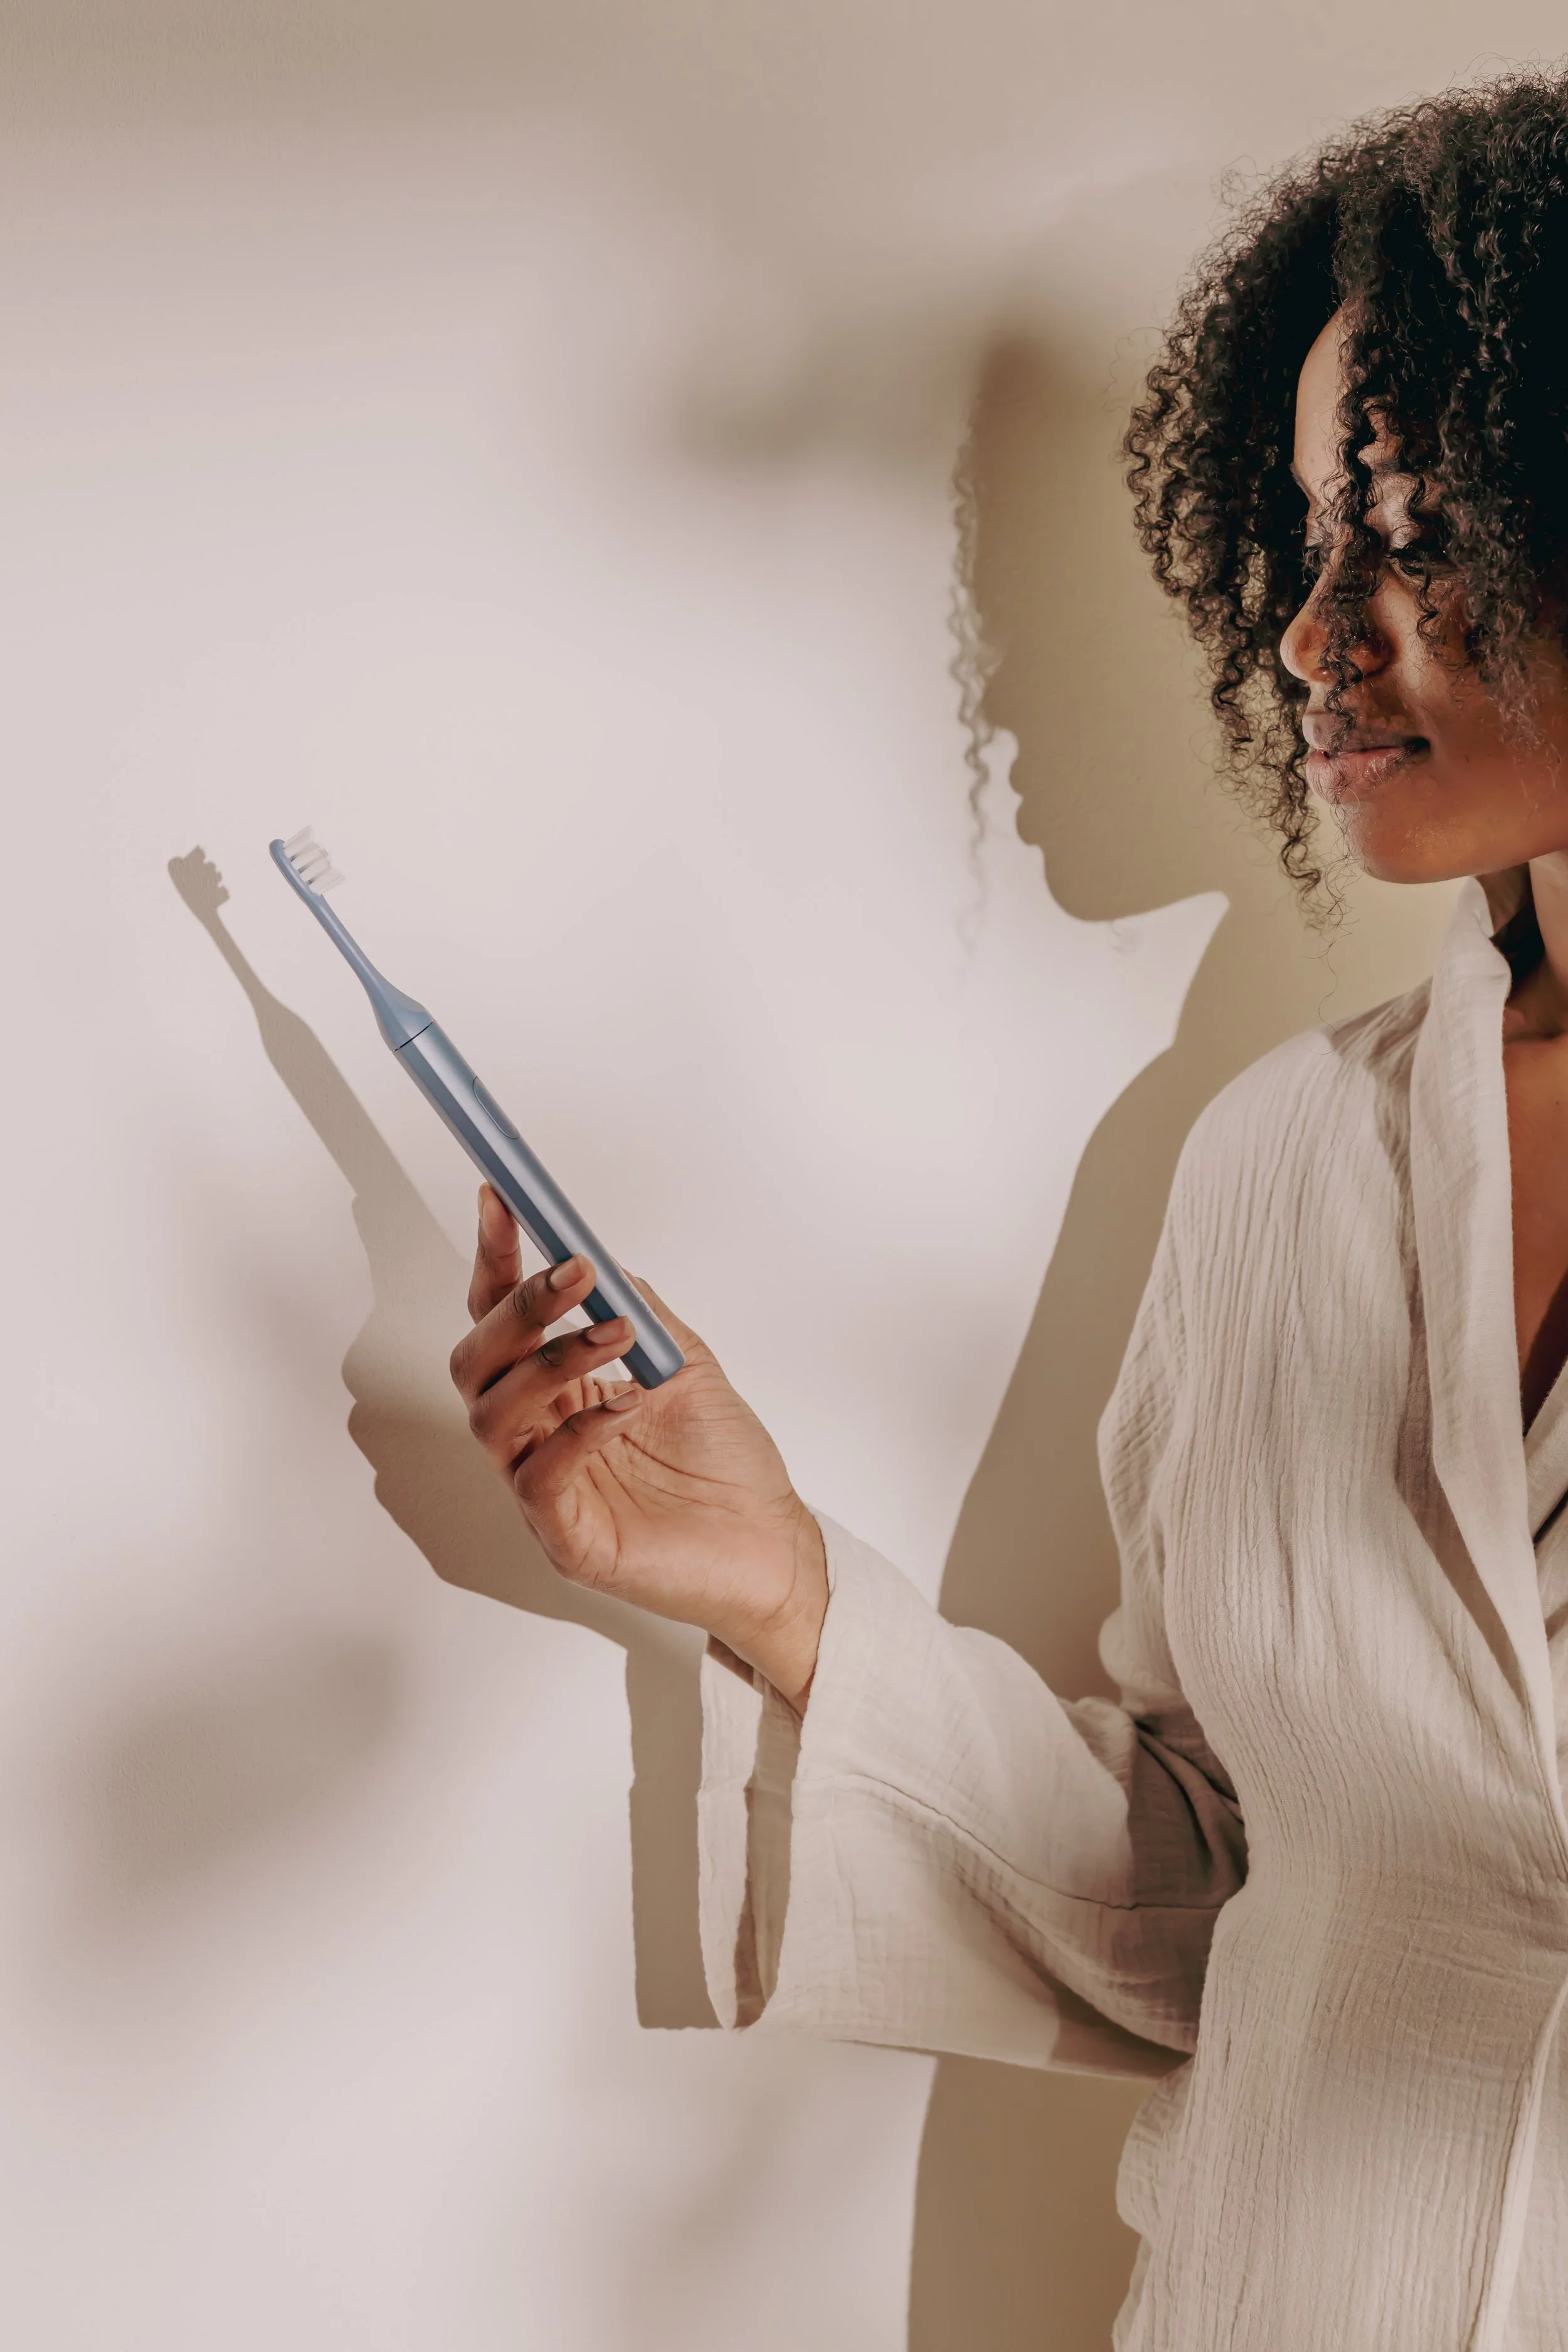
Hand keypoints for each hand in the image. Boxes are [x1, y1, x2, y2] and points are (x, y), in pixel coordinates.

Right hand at [449, 1186, 827, 1707]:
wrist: (773, 1545)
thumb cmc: (728, 1465)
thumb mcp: (686, 1363)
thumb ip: (639, 1311)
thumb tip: (600, 1259)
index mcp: (558, 1393)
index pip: (500, 1318)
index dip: (493, 1260)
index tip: (502, 1201)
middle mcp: (537, 1435)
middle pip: (477, 1361)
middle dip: (517, 1307)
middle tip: (573, 1271)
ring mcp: (543, 1488)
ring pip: (493, 1414)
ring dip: (553, 1359)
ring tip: (617, 1335)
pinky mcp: (566, 1537)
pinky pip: (540, 1478)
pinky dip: (578, 1431)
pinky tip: (627, 1405)